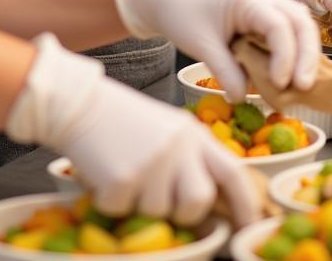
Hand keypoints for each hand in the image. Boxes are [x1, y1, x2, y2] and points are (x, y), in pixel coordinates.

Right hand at [6, 34, 259, 224]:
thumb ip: (192, 160)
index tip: (250, 227)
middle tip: (160, 195)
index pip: (233, 173)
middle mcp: (179, 146)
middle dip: (183, 211)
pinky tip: (106, 171)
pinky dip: (112, 200)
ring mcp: (153, 162)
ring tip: (126, 170)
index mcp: (194, 134)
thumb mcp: (170, 131)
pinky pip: (123, 211)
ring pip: (158, 211)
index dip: (245, 204)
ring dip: (140, 202)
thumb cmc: (126, 121)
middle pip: (199, 200)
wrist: (82, 104)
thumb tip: (211, 204)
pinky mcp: (124, 178)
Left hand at [114, 0, 320, 99]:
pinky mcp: (267, 13)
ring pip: (301, 25)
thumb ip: (225, 72)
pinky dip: (294, 52)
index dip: (286, 56)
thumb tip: (244, 97)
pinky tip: (288, 76)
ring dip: (304, 54)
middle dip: (307, 56)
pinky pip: (290, 30)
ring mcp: (270, 2)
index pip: (280, 26)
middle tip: (303, 88)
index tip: (279, 84)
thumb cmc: (182, 12)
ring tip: (298, 86)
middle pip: (302, 22)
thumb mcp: (201, 45)